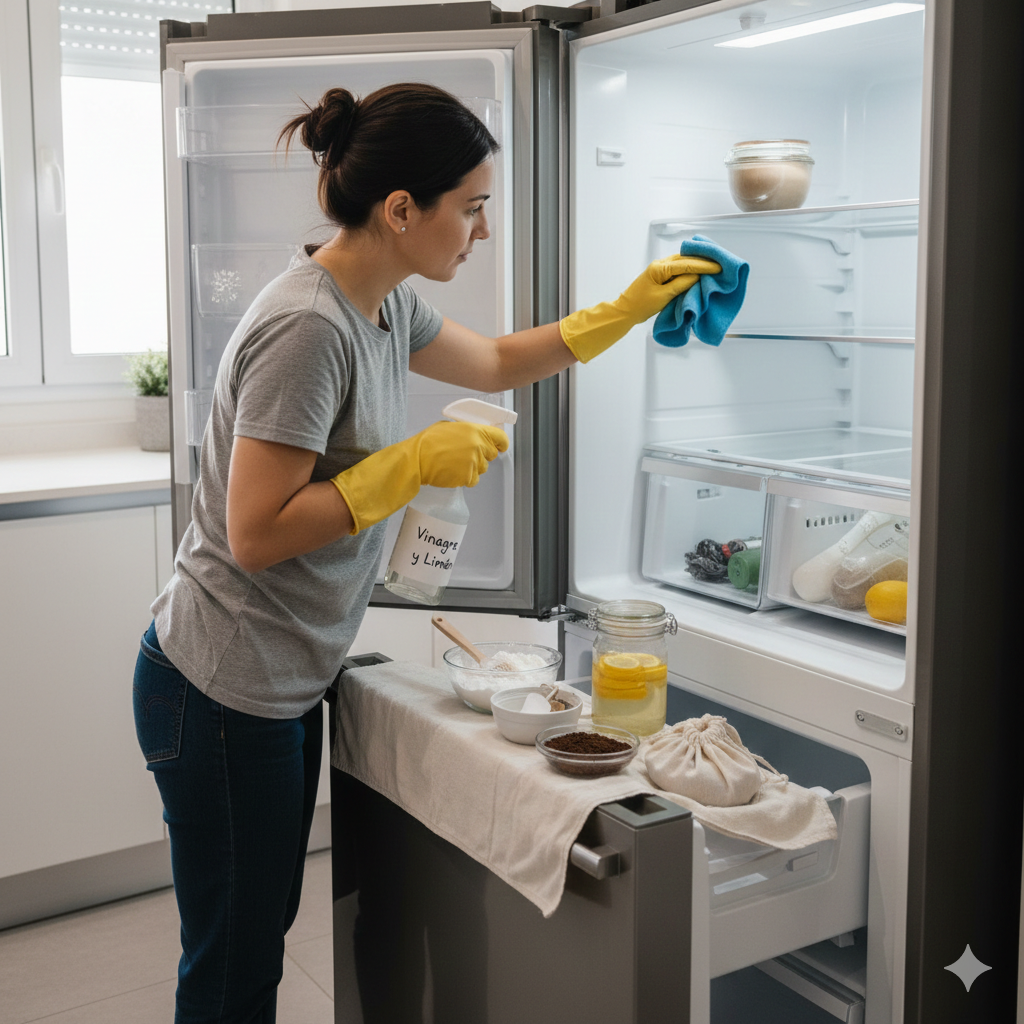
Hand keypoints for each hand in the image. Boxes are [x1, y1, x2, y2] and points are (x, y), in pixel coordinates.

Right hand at [331, 421, 508, 533]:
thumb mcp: (449, 426)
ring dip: (473, 467)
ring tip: (455, 463)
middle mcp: (478, 446)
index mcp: (475, 430)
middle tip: (467, 455)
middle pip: (491, 454)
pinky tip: (453, 471)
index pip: (500, 437)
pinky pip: (473, 480)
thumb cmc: (429, 442)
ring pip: (482, 468)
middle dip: (482, 455)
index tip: (501, 446)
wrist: (417, 459)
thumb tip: (475, 435)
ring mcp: (474, 463)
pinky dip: (465, 478)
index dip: (501, 443)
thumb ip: (467, 431)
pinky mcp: (467, 477)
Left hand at [560, 255, 720, 362]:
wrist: (625, 311)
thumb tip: (696, 277)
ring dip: (696, 263)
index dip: (703, 266)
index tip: (718, 267)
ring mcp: (659, 268)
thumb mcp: (663, 297)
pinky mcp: (660, 274)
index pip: (686, 264)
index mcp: (660, 268)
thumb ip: (681, 285)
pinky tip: (697, 270)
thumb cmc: (641, 306)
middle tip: (719, 262)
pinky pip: (677, 268)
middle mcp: (660, 264)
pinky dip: (689, 268)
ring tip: (712, 265)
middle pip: (685, 259)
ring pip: (682, 261)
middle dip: (703, 260)